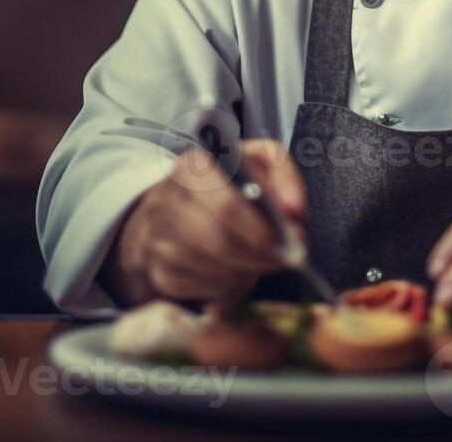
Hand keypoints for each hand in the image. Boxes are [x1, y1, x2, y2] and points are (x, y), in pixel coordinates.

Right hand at [105, 139, 306, 304]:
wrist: (179, 206)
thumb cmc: (228, 185)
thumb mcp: (260, 163)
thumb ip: (284, 178)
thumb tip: (294, 213)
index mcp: (193, 167)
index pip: (225, 206)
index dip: (259, 231)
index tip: (285, 243)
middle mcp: (166, 200)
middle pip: (217, 240)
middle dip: (257, 254)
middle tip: (282, 259)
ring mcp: (156, 237)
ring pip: (209, 266)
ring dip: (243, 270)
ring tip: (260, 260)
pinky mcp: (158, 270)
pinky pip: (197, 287)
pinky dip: (223, 285)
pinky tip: (234, 270)